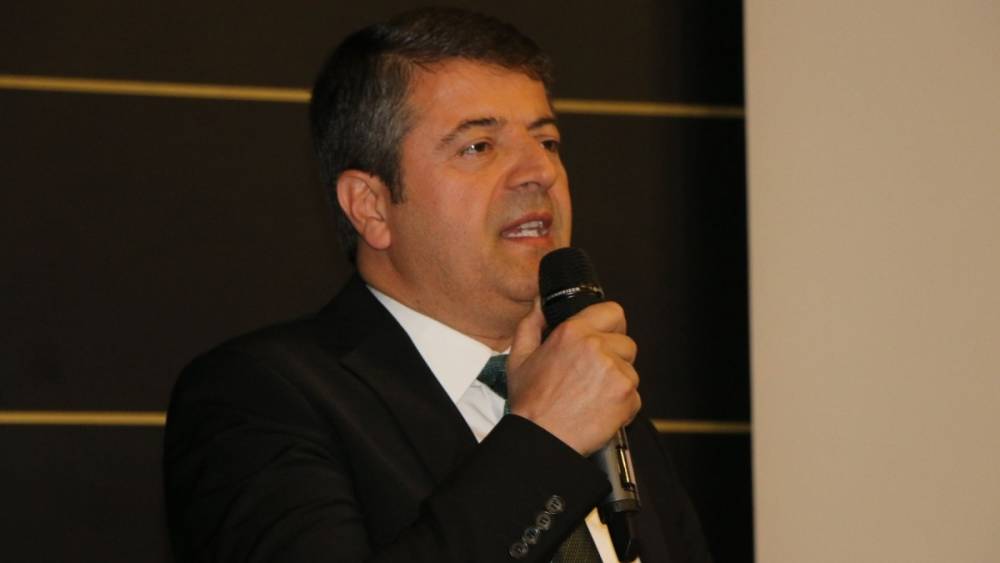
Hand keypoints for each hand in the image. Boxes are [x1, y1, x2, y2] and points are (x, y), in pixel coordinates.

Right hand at [505, 299, 639, 455]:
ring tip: (593, 398)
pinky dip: (622, 407)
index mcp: (572, 332)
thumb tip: (540, 303)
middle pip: (627, 343)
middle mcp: (596, 346)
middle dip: (616, 358)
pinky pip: (635, 397)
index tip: (606, 338)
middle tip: (594, 376)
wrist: (542, 439)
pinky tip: (600, 412)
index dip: (611, 326)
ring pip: (631, 371)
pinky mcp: (626, 394)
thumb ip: (531, 324)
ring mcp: (615, 370)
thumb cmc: (530, 404)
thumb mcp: (519, 358)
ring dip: (617, 383)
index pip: (613, 312)